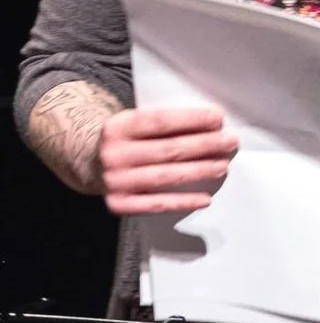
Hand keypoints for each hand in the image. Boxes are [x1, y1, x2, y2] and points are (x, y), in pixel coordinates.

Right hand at [96, 105, 238, 215]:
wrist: (87, 162)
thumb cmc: (125, 140)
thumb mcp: (132, 124)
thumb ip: (159, 124)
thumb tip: (207, 125)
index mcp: (117, 127)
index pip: (160, 121)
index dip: (191, 119)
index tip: (218, 118)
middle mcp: (114, 154)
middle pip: (168, 149)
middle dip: (204, 144)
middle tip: (230, 141)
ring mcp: (115, 181)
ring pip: (167, 176)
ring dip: (200, 171)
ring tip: (223, 165)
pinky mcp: (119, 204)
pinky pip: (157, 204)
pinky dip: (183, 202)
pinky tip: (205, 198)